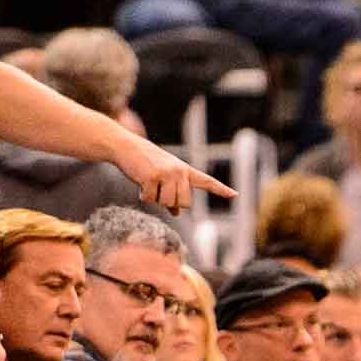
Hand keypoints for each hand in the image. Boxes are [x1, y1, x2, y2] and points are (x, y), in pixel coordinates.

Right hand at [108, 131, 234, 215]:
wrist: (126, 146)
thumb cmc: (144, 164)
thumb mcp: (162, 177)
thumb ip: (172, 194)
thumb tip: (176, 213)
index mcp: (184, 170)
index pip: (206, 181)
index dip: (220, 189)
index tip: (235, 194)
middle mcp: (179, 171)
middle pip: (184, 203)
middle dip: (170, 203)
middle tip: (158, 189)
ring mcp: (167, 173)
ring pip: (167, 204)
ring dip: (155, 199)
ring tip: (148, 183)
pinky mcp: (152, 177)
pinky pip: (150, 200)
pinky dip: (142, 195)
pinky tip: (140, 181)